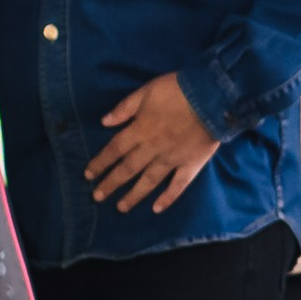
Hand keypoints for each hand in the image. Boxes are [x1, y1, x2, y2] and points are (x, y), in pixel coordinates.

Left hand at [85, 74, 219, 213]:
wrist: (212, 97)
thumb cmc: (178, 90)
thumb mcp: (146, 91)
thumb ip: (125, 108)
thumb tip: (104, 122)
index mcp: (140, 130)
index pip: (114, 150)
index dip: (100, 162)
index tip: (88, 175)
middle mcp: (152, 149)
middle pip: (128, 169)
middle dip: (111, 183)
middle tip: (97, 197)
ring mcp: (172, 159)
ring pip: (149, 181)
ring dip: (134, 195)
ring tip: (121, 208)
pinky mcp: (191, 165)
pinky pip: (178, 185)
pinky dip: (168, 198)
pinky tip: (157, 208)